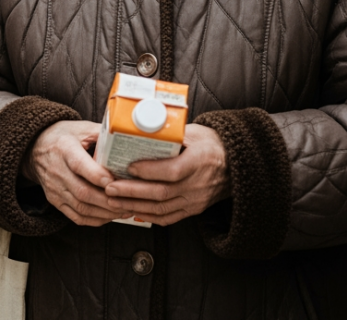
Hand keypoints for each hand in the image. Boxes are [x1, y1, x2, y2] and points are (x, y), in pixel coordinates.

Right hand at [24, 120, 129, 226]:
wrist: (36, 148)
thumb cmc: (64, 137)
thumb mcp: (81, 128)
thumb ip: (103, 134)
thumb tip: (128, 139)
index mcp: (64, 149)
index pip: (80, 165)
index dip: (98, 176)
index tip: (116, 181)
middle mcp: (57, 171)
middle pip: (83, 192)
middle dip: (108, 200)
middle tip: (128, 200)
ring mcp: (55, 189)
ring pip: (82, 208)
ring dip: (105, 212)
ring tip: (124, 210)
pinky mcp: (55, 201)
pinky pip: (77, 217)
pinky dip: (96, 220)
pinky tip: (110, 215)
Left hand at [103, 123, 230, 226]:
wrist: (238, 165)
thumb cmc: (212, 144)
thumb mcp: (195, 132)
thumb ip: (171, 134)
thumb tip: (141, 129)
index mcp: (200, 161)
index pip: (172, 171)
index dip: (149, 171)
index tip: (129, 166)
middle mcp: (197, 184)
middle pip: (161, 193)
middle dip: (131, 192)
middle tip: (109, 187)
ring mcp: (195, 200)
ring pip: (161, 209)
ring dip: (134, 206)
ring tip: (112, 200)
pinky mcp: (193, 210)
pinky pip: (168, 218)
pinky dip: (147, 216)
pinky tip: (131, 210)